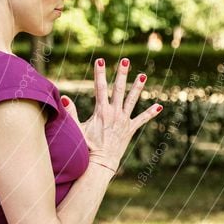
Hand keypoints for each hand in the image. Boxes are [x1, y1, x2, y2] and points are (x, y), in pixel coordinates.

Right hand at [61, 57, 161, 172]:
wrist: (101, 163)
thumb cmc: (87, 146)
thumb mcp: (77, 128)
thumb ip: (72, 112)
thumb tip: (64, 98)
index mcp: (102, 111)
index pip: (100, 87)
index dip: (100, 73)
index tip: (100, 60)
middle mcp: (115, 113)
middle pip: (118, 89)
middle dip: (121, 73)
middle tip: (125, 60)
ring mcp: (124, 121)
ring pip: (132, 100)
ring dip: (138, 87)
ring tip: (143, 75)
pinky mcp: (130, 129)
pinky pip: (142, 120)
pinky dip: (150, 113)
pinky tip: (159, 106)